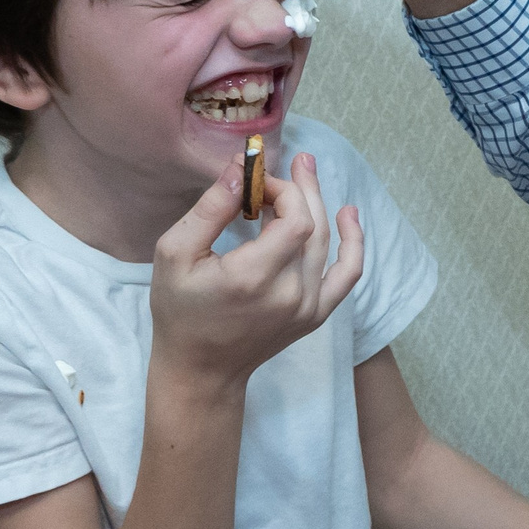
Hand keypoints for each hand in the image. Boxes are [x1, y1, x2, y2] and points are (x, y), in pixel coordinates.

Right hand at [151, 151, 365, 389]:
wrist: (202, 368)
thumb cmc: (180, 310)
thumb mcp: (175, 254)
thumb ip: (210, 209)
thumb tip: (240, 169)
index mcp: (253, 277)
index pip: (295, 219)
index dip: (283, 190)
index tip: (257, 181)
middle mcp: (290, 294)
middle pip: (314, 225)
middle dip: (303, 188)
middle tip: (296, 159)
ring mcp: (309, 307)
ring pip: (328, 244)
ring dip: (320, 204)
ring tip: (309, 171)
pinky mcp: (316, 315)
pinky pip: (347, 275)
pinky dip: (353, 244)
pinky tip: (349, 215)